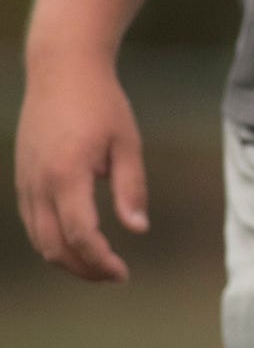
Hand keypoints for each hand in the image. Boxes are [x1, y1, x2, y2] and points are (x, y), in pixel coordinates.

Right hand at [14, 58, 149, 282]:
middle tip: (114, 275)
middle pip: (53, 246)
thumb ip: (131, 188)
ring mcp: (25, 182)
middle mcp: (39, 183)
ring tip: (99, 264)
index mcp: (67, 174)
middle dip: (83, 269)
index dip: (100, 260)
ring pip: (38, 238)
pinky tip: (78, 242)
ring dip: (67, 259)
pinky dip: (52, 241)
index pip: (80, 234)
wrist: (61, 72)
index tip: (123, 273)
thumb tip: (138, 230)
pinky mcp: (22, 178)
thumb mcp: (128, 143)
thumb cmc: (102, 104)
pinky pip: (33, 222)